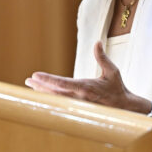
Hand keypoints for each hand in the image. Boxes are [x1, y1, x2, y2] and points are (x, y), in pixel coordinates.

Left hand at [25, 42, 150, 113]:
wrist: (124, 108)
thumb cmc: (117, 88)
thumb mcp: (112, 71)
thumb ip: (102, 57)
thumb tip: (97, 42)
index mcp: (86, 88)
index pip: (62, 83)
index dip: (47, 80)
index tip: (36, 75)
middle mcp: (79, 98)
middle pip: (54, 93)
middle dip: (40, 86)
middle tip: (27, 80)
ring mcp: (77, 105)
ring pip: (55, 99)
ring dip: (42, 92)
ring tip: (31, 86)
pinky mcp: (78, 108)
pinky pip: (60, 103)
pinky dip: (50, 98)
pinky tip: (43, 95)